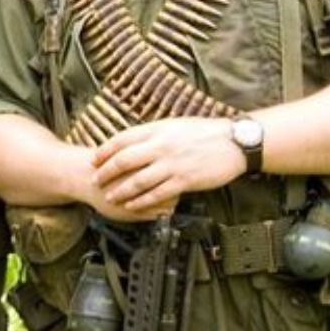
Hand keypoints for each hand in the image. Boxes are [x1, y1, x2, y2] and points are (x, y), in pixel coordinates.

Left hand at [91, 117, 246, 219]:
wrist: (235, 142)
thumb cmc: (206, 132)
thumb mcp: (175, 125)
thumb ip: (154, 133)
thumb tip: (134, 139)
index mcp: (158, 130)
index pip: (122, 139)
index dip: (104, 151)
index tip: (94, 159)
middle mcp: (161, 146)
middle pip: (124, 161)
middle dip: (106, 173)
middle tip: (95, 181)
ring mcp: (172, 164)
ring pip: (137, 180)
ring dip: (120, 190)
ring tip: (109, 197)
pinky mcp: (184, 180)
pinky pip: (157, 194)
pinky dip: (141, 201)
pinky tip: (132, 205)